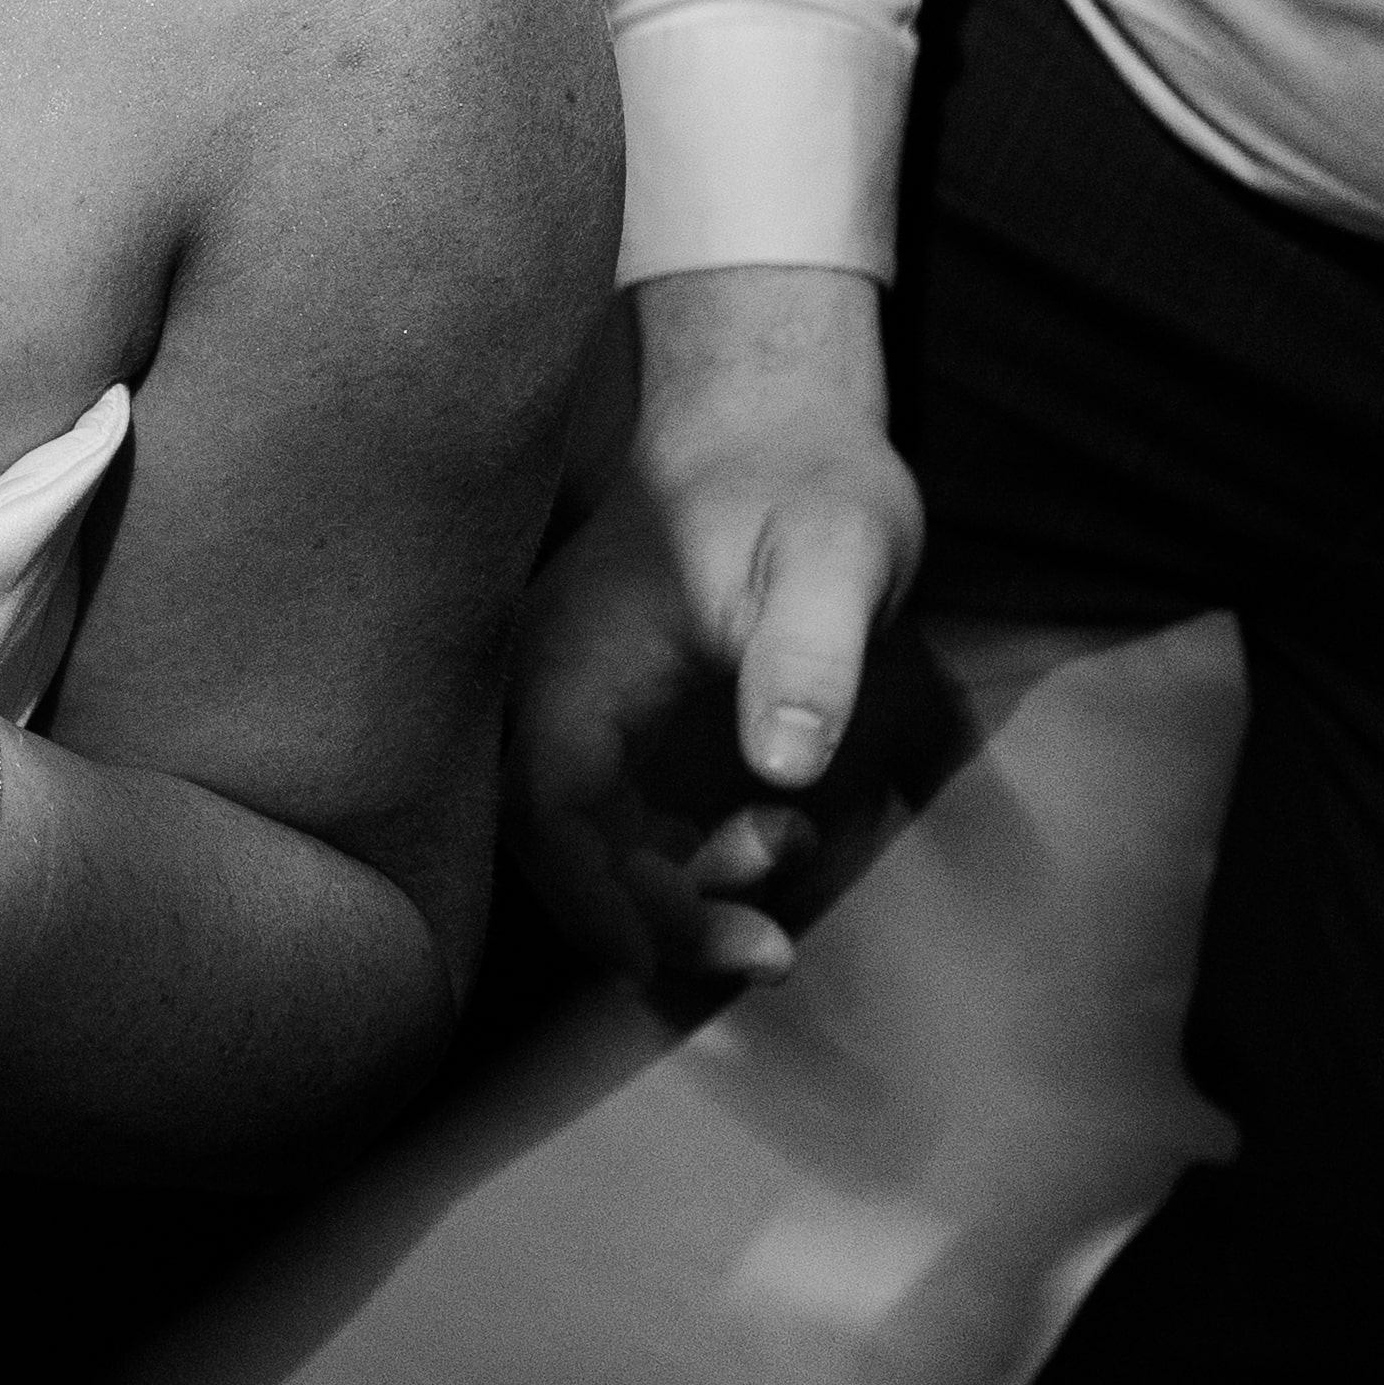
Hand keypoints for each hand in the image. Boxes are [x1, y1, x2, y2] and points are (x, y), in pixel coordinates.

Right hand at [509, 266, 924, 1015]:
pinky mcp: (614, 720)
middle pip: (559, 848)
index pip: (548, 814)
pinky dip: (690, 856)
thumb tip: (786, 766)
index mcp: (567, 660)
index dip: (605, 902)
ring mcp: (576, 709)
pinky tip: (781, 831)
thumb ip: (811, 658)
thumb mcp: (836, 560)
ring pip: (592, 844)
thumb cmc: (809, 486)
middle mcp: (547, 692)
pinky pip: (625, 820)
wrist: (783, 426)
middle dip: (655, 920)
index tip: (687, 957)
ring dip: (678, 889)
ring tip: (791, 849)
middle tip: (772, 951)